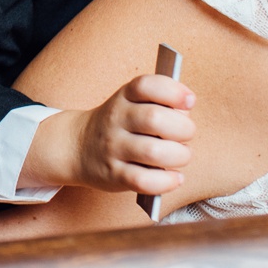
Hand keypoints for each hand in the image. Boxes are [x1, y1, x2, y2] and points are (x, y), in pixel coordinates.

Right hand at [22, 75, 195, 196]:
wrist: (77, 147)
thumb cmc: (119, 126)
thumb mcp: (132, 103)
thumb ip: (162, 105)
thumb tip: (186, 115)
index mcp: (124, 97)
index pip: (146, 85)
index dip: (174, 92)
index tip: (189, 101)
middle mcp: (116, 119)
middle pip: (155, 119)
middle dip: (183, 129)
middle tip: (186, 135)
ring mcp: (113, 148)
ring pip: (154, 152)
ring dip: (179, 155)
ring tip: (180, 156)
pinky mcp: (114, 175)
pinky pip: (144, 181)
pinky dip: (166, 181)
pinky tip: (174, 177)